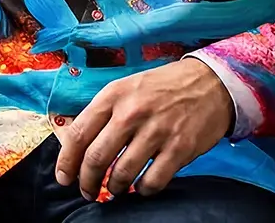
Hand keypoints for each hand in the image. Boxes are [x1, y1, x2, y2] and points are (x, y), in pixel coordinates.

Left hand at [53, 57, 234, 198]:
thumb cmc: (163, 87)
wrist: (211, 82)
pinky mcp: (180, 148)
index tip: (64, 177)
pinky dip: (143, 190)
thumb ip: (103, 113)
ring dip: (114, 188)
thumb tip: (78, 145)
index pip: (78, 134)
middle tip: (87, 191)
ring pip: (122, 173)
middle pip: (96, 158)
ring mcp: (156, 131)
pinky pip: (153, 181)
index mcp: (113, 96)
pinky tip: (141, 187)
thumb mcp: (126, 88)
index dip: (66, 162)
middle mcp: (131, 113)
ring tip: (114, 189)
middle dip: (86, 181)